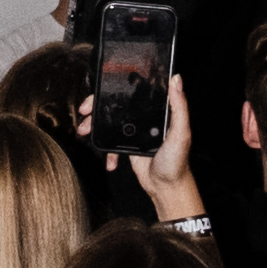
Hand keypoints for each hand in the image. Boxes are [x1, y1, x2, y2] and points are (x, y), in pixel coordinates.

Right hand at [77, 74, 204, 220]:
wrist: (166, 188)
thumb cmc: (177, 162)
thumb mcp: (180, 133)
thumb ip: (179, 107)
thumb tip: (176, 80)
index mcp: (158, 111)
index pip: (135, 92)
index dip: (118, 88)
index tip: (103, 89)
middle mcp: (145, 119)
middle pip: (118, 105)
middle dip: (98, 106)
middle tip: (86, 109)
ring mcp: (135, 132)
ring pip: (110, 122)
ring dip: (96, 125)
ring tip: (85, 130)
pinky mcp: (128, 146)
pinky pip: (111, 143)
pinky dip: (106, 151)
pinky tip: (110, 160)